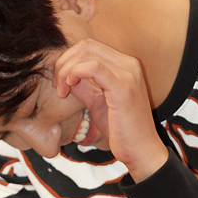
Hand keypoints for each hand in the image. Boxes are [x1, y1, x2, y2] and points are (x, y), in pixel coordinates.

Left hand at [53, 39, 167, 181]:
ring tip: (61, 91)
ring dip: (66, 70)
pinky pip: (93, 67)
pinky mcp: (123, 87)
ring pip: (86, 53)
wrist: (141, 152)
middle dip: (64, 63)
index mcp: (125, 66)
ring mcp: (128, 74)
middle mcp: (129, 64)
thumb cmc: (121, 131)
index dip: (68, 60)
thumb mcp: (97, 104)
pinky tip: (68, 89)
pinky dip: (74, 73)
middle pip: (86, 46)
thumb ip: (84, 87)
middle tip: (57, 86)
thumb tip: (66, 77)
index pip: (90, 47)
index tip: (59, 83)